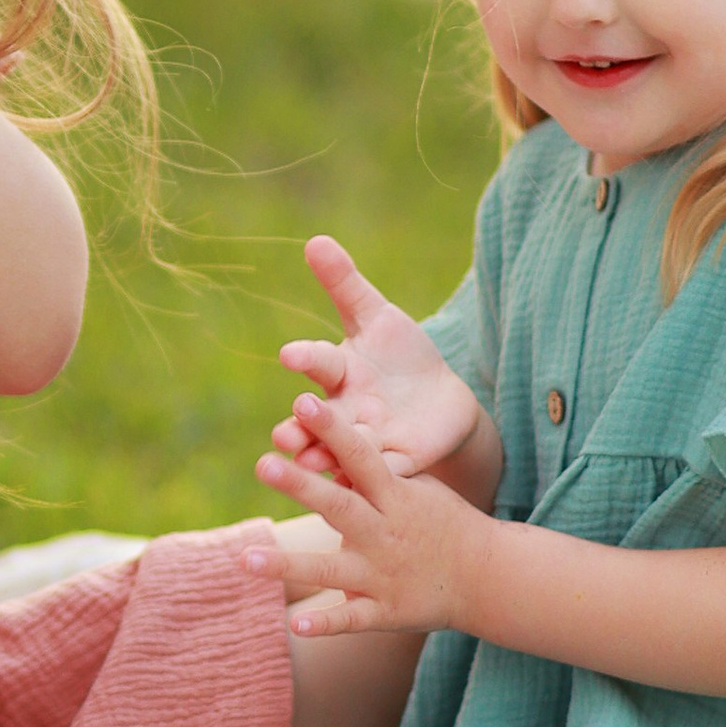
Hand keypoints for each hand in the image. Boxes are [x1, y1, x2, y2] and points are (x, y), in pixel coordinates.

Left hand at [256, 388, 487, 641]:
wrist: (487, 576)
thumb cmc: (442, 522)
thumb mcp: (416, 488)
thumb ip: (373, 472)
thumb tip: (327, 443)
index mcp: (395, 497)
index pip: (360, 456)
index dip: (332, 429)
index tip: (303, 402)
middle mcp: (385, 533)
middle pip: (338, 506)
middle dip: (300, 486)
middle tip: (262, 463)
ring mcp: (383, 575)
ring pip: (330, 568)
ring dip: (288, 565)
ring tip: (245, 558)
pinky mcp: (386, 611)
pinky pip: (351, 619)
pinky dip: (325, 624)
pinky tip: (295, 626)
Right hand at [273, 235, 485, 486]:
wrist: (439, 403)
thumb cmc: (399, 355)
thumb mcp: (377, 317)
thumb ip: (345, 284)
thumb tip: (315, 240)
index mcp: (341, 370)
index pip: (320, 362)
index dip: (306, 357)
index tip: (290, 354)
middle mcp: (345, 408)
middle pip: (318, 417)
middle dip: (301, 425)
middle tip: (286, 431)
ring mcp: (368, 439)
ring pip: (339, 451)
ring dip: (321, 458)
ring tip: (308, 463)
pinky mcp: (395, 464)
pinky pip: (379, 474)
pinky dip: (365, 479)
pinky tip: (356, 486)